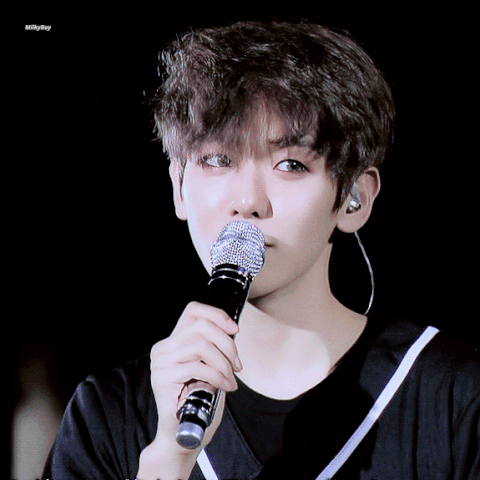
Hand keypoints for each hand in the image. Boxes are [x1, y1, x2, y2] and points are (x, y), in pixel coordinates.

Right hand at [137, 301, 241, 478]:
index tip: (235, 330)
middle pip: (201, 326)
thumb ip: (214, 347)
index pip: (193, 310)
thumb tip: (231, 329)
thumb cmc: (199, 400)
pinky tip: (225, 386)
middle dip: (227, 344)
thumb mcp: (210, 366)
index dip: (217, 314)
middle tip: (237, 365)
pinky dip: (218, 376)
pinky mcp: (162, 377)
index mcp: (173, 341)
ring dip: (223, 362)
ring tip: (231, 378)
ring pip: (201, 345)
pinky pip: (198, 367)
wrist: (182, 434)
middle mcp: (163, 347)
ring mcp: (160, 362)